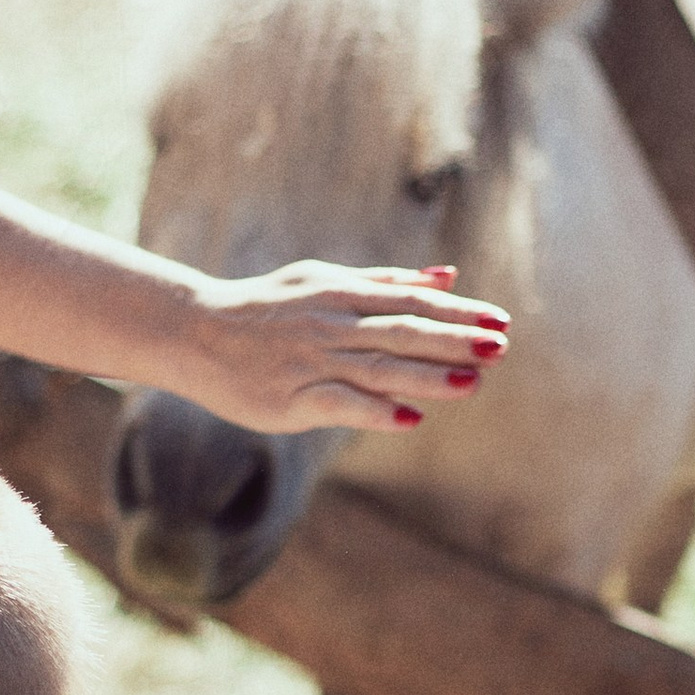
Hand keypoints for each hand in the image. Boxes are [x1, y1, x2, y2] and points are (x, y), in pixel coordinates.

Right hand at [183, 259, 507, 437]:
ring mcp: (312, 360)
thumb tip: (449, 275)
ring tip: (473, 384)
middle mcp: (333, 324)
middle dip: (454, 339)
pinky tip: (409, 419)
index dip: (458, 312)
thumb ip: (388, 282)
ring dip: (427, 375)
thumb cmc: (267, 309)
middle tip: (501, 347)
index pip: (411, 301)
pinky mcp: (291, 397)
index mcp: (343, 293)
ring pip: (377, 366)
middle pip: (402, 330)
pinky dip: (374, 409)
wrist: (194, 332)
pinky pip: (339, 403)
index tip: (501, 321)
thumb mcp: (326, 283)